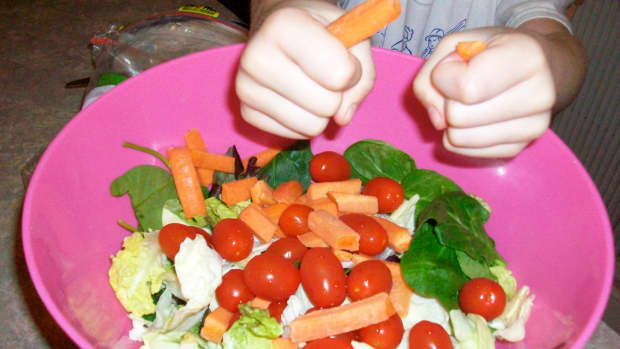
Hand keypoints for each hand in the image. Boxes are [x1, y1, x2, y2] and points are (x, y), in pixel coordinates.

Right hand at [236, 0, 375, 138]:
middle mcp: (256, 58)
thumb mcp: (353, 34)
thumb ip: (363, 73)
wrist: (277, 31)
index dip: (352, 71)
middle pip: (326, 105)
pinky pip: (295, 135)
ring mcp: (246, 88)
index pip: (339, 75)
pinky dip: (302, 122)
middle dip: (335, 95)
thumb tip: (342, 116)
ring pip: (311, 126)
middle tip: (323, 74)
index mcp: (283, 26)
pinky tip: (294, 98)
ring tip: (309, 85)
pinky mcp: (246, 113)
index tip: (342, 56)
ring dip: (320, 112)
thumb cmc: (318, 31)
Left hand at [413, 27, 555, 157]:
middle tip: (466, 83)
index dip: (444, 76)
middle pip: (458, 117)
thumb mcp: (455, 44)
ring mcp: (533, 127)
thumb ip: (429, 76)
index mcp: (527, 56)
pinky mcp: (520, 148)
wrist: (542, 67)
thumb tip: (437, 121)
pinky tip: (477, 116)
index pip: (465, 87)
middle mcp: (539, 95)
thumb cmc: (493, 50)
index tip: (456, 65)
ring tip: (472, 100)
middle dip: (449, 100)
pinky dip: (462, 135)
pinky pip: (466, 152)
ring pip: (459, 139)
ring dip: (453, 121)